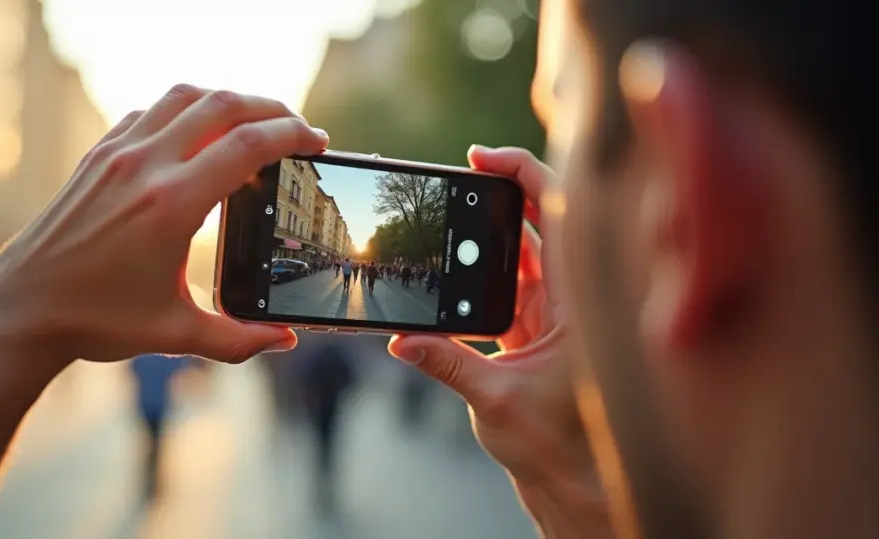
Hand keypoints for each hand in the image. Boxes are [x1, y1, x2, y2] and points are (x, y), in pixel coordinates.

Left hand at [0, 85, 327, 369]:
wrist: (20, 310)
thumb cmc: (95, 321)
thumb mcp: (175, 333)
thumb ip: (239, 339)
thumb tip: (285, 341)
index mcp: (171, 205)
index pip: (248, 145)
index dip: (292, 135)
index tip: (316, 142)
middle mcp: (144, 167)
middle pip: (222, 105)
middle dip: (271, 108)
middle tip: (297, 128)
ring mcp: (116, 155)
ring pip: (184, 97)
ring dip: (227, 101)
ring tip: (253, 122)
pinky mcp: (96, 157)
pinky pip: (149, 112)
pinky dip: (184, 111)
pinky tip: (197, 135)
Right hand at [389, 146, 611, 537]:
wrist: (569, 477)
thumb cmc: (555, 446)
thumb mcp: (495, 401)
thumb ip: (447, 366)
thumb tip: (402, 340)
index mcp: (578, 305)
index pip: (559, 217)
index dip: (524, 176)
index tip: (483, 158)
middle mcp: (569, 299)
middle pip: (540, 222)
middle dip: (503, 191)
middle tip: (464, 171)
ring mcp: (550, 310)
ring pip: (522, 249)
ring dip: (490, 230)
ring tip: (453, 210)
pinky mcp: (530, 326)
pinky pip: (506, 281)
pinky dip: (481, 266)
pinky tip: (456, 259)